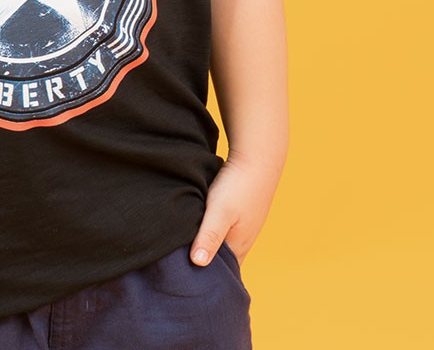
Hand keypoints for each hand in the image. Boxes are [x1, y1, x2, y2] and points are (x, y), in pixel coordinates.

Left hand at [189, 153, 282, 267]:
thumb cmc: (238, 185)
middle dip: (201, 262)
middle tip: (175, 263)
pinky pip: (220, 227)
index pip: (219, 274)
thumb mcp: (220, 211)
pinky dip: (208, 228)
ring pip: (219, 242)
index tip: (181, 278)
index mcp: (238, 247)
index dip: (201, 277)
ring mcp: (241, 226)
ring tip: (180, 243)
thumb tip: (198, 263)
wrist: (258, 156)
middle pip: (219, 260)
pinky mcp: (237, 211)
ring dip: (203, 243)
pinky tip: (195, 221)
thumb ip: (209, 236)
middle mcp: (241, 240)